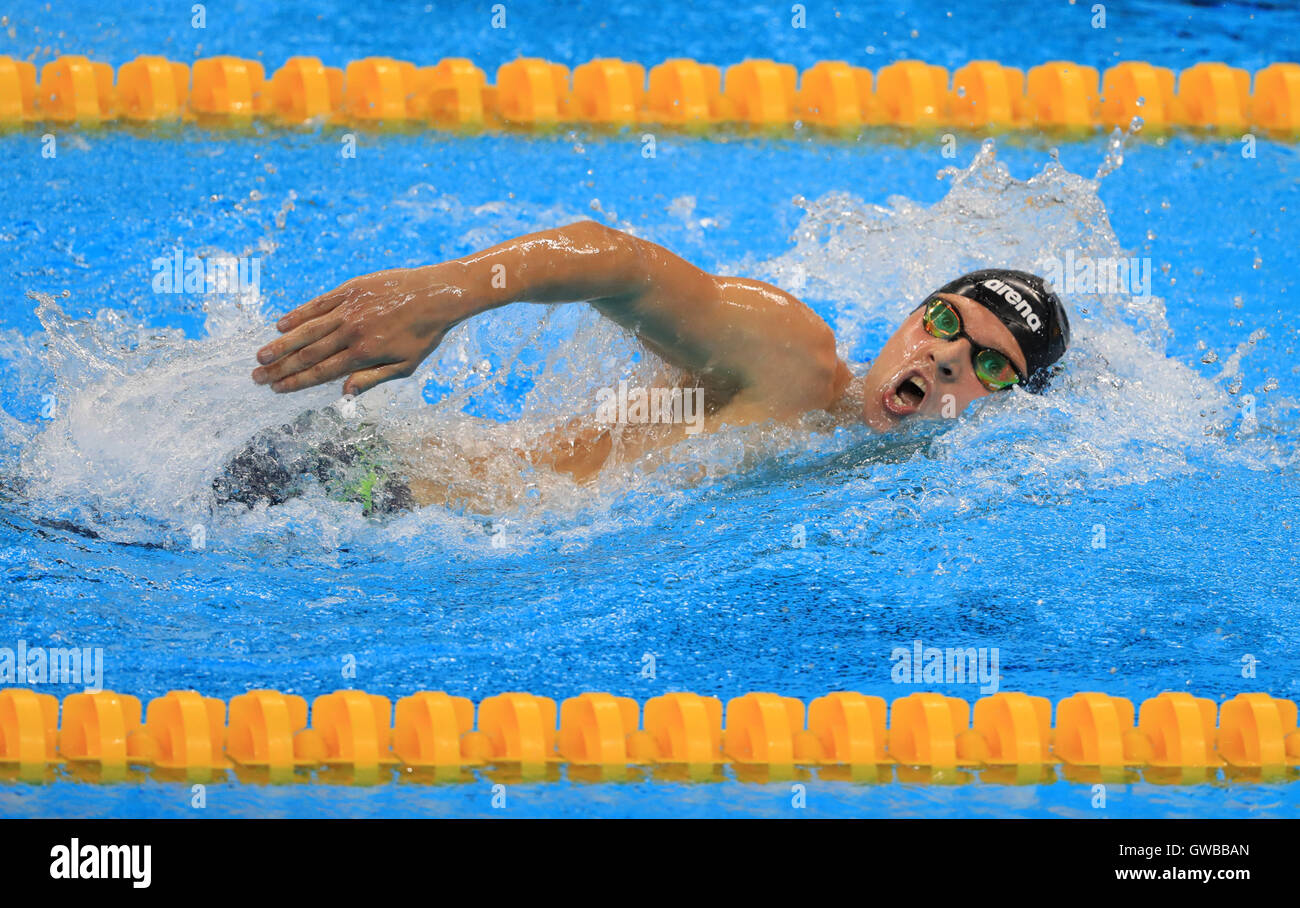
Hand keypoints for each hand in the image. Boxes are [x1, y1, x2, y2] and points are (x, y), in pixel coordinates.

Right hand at [252, 264, 471, 395]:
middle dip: (280, 367)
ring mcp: (349, 308)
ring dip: (281, 343)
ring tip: (260, 355)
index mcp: (365, 353)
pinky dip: (298, 314)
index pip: (322, 372)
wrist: (438, 294)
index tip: (276, 389)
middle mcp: (352, 331)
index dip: (297, 382)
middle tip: (256, 377)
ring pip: (308, 329)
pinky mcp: (350, 290)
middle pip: (308, 353)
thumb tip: (344, 393)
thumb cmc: (424, 334)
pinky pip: (318, 303)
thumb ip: (373, 378)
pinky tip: (281, 325)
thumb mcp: (406, 365)